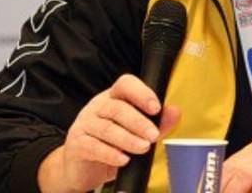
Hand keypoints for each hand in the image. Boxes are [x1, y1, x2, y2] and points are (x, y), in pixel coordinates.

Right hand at [37, 74, 180, 192]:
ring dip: (128, 139)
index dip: (141, 93)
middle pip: (117, 108)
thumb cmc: (112, 144)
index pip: (125, 84)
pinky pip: (93, 146)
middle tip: (154, 136)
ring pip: (106, 128)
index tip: (156, 108)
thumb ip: (157, 123)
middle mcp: (97, 106)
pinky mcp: (76, 144)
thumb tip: (175, 112)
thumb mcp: (136, 133)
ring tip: (143, 148)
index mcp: (113, 98)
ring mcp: (84, 124)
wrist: (83, 167)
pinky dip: (110, 153)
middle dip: (139, 122)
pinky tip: (123, 160)